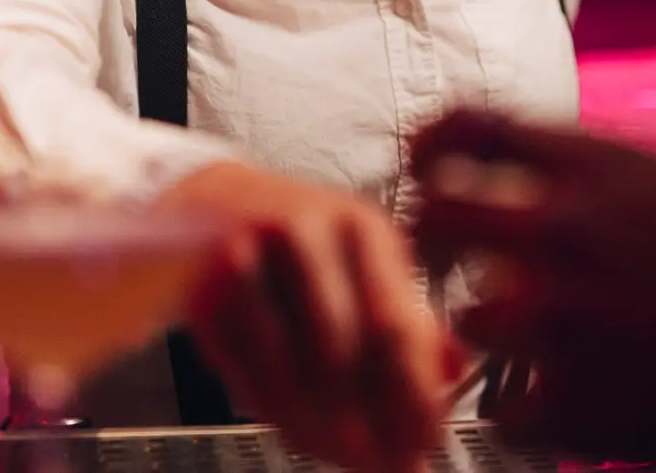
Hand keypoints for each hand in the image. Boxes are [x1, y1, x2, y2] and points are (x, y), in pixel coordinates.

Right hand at [160, 163, 461, 472]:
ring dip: (320, 429)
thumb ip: (409, 317)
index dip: (415, 396)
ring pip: (294, 371)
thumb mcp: (357, 265)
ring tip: (339, 452)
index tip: (427, 445)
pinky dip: (272, 413)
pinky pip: (246, 373)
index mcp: (362, 227)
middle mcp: (309, 231)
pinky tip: (291, 426)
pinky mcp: (205, 286)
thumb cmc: (293, 248)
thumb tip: (455, 371)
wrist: (200, 208)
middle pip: (347, 352)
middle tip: (384, 465)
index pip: (398, 327)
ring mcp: (250, 256)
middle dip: (370, 423)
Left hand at [411, 111, 655, 469]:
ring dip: (480, 333)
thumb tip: (540, 176)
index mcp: (598, 165)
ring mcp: (568, 317)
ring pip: (461, 318)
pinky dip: (524, 409)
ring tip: (513, 343)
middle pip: (433, 212)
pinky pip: (504, 407)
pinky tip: (556, 401)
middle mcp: (568, 229)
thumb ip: (606, 178)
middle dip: (430, 238)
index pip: (468, 124)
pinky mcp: (581, 402)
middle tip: (445, 263)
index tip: (429, 164)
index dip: (433, 143)